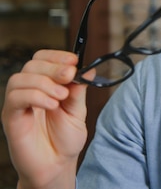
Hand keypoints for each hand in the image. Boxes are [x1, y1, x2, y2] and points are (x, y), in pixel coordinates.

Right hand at [1, 50, 87, 188]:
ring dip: (44, 82)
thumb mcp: (78, 111)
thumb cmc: (65, 139)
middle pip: (32, 64)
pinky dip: (35, 96)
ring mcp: (18, 104)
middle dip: (53, 67)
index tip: (74, 60)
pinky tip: (51, 105)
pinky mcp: (10, 118)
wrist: (56, 165)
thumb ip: (79, 90)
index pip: (42, 58)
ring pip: (20, 78)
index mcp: (45, 85)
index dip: (57, 55)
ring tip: (61, 96)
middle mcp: (29, 91)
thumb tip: (88, 68)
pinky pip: (15, 98)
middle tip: (69, 75)